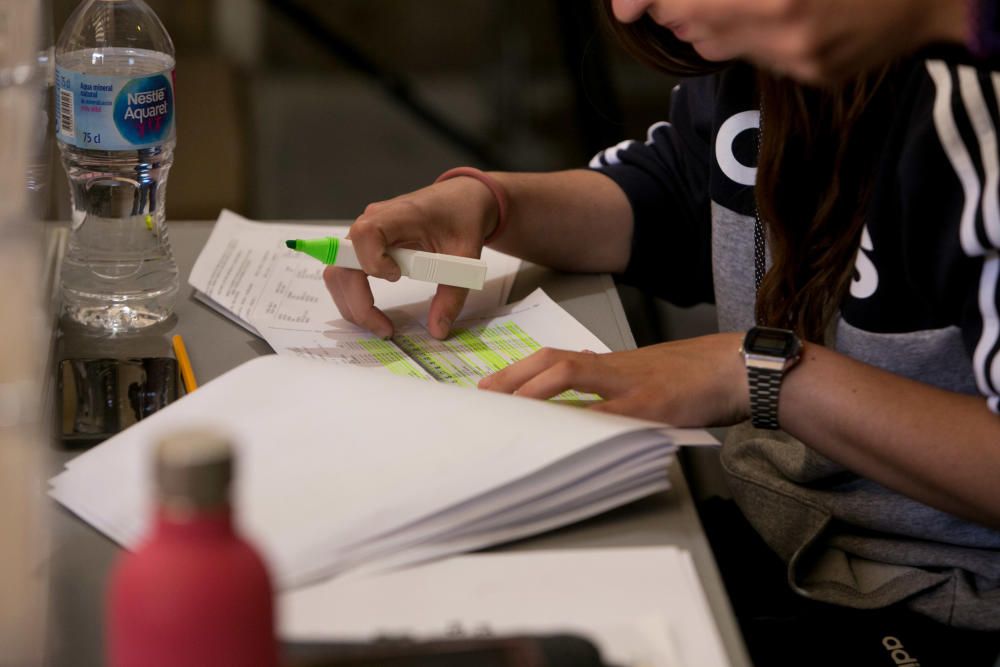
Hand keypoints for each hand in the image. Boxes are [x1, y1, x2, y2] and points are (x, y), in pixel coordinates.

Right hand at [323, 177, 498, 338]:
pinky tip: (374, 312)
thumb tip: (438, 329)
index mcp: (397, 215)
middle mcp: (373, 221)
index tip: (398, 276)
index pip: (365, 235)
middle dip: (357, 303)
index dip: (374, 261)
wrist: (460, 200)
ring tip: (380, 325)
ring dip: (353, 303)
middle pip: (342, 264)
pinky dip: (355, 296)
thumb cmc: (461, 217)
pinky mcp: (366, 245)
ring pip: (339, 272)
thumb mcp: (465, 256)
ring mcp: (365, 234)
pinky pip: (348, 272)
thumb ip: (452, 294)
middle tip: (384, 329)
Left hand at [478, 333, 748, 426]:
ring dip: (535, 390)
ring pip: (571, 375)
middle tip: (482, 398)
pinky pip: (609, 411)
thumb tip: (574, 388)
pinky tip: (563, 433)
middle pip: (551, 360)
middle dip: (513, 377)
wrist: (735, 368)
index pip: (553, 359)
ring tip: (507, 407)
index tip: (488, 389)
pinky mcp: (652, 403)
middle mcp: (612, 368)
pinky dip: (583, 420)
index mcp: (608, 364)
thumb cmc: (689, 375)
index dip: (518, 372)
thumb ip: (607, 380)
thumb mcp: (642, 374)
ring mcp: (630, 383)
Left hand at [620, 0, 966, 82]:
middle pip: (689, 25)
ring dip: (701, 24)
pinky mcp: (810, 75)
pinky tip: (761, 15)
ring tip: (720, 1)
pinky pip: (751, 59)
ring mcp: (796, 56)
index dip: (646, 0)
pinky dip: (742, 37)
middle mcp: (780, 24)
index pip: (683, 2)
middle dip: (670, 8)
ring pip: (713, 48)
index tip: (624, 5)